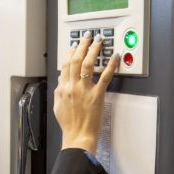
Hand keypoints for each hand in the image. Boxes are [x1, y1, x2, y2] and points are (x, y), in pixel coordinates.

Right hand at [54, 32, 118, 153]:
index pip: (65, 64)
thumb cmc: (69, 125)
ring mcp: (85, 90)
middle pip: (76, 60)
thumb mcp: (58, 106)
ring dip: (94, 50)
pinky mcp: (97, 95)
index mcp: (62, 88)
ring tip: (99, 42)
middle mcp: (72, 86)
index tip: (75, 46)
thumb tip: (61, 81)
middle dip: (82, 45)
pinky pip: (105, 77)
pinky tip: (115, 57)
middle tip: (88, 37)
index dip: (71, 52)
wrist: (78, 137)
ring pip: (88, 64)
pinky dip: (111, 65)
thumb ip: (59, 91)